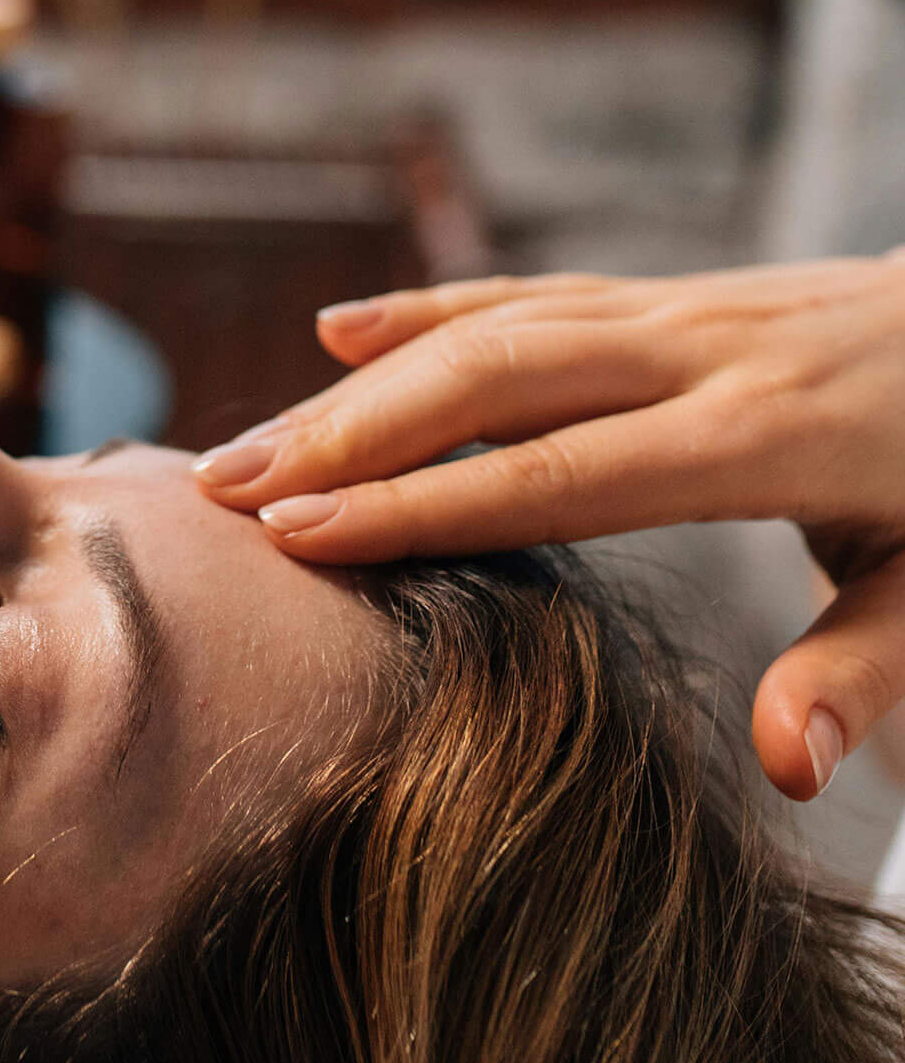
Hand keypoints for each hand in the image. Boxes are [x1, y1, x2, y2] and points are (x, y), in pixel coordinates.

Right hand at [192, 259, 904, 801]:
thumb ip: (869, 668)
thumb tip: (783, 766)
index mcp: (770, 435)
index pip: (559, 474)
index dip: (421, 504)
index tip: (300, 533)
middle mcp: (709, 352)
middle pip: (492, 379)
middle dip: (345, 435)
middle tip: (223, 493)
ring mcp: (687, 312)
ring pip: (492, 330)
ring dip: (356, 386)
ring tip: (246, 447)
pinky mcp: (677, 300)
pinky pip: (532, 296)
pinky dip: (427, 311)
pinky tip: (341, 329)